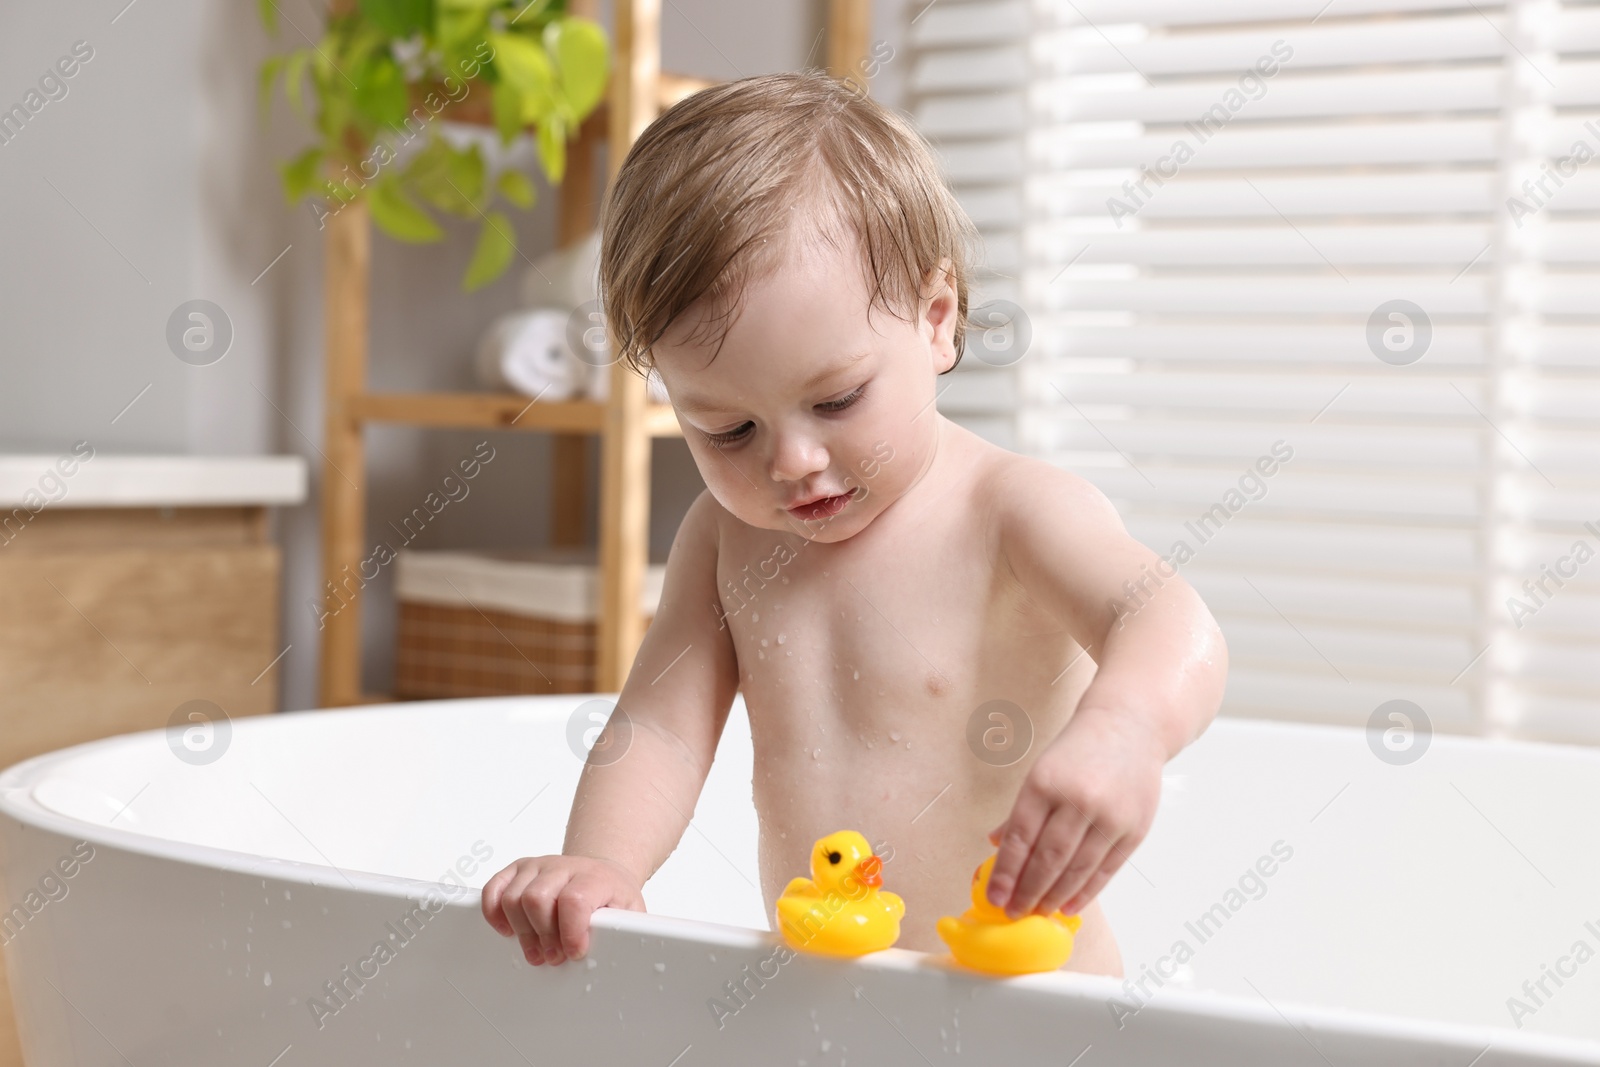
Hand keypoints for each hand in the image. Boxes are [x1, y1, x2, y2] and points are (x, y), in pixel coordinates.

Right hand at [481, 855, 645, 964]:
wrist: (603, 873)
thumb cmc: (613, 897)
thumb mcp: (629, 913)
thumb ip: (624, 931)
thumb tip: (621, 953)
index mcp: (594, 877)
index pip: (574, 899)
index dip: (571, 931)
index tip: (574, 952)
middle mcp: (563, 867)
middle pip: (536, 899)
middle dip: (542, 936)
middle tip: (554, 956)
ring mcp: (538, 866)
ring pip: (513, 897)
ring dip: (522, 932)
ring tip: (538, 950)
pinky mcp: (518, 870)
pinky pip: (493, 888)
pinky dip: (493, 913)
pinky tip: (508, 930)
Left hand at [984, 707, 1164, 918]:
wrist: (1131, 725)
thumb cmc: (1079, 751)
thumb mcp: (1041, 772)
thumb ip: (1020, 812)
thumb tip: (996, 846)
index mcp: (1045, 783)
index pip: (1021, 838)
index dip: (1006, 874)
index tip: (996, 898)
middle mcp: (1078, 800)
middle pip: (1048, 860)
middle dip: (1028, 892)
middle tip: (1015, 913)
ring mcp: (1109, 816)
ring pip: (1077, 869)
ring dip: (1055, 897)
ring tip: (1039, 912)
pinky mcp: (1134, 828)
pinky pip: (1106, 870)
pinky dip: (1086, 891)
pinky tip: (1070, 904)